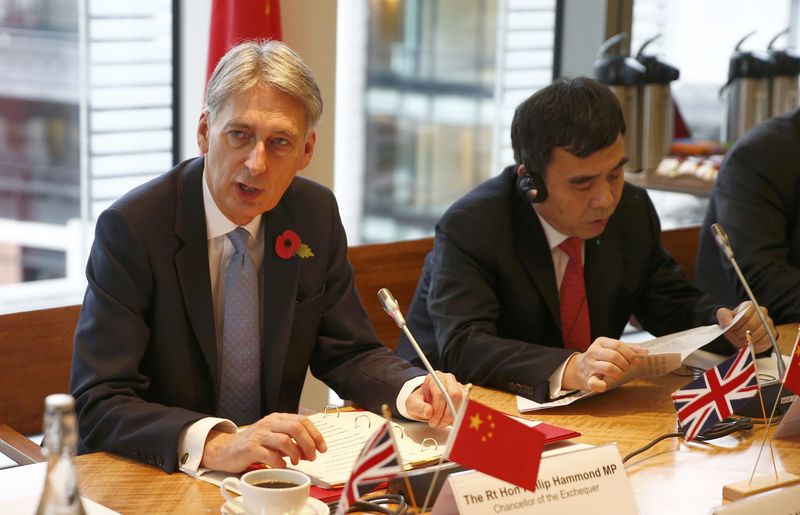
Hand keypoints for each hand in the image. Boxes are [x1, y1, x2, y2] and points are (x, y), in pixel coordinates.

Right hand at [200, 412, 326, 472]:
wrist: (226, 450)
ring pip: (285, 440)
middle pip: (297, 427)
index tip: (323, 448)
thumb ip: (292, 441)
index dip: (316, 435)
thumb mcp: (274, 437)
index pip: (303, 420)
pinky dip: (280, 463)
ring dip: (296, 453)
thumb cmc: (254, 445)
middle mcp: (269, 423)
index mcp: (277, 418)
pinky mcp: (250, 448)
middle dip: (309, 444)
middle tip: (312, 456)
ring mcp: (259, 434)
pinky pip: (270, 455)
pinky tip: (281, 466)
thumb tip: (311, 450)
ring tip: (297, 461)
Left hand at [405, 371, 463, 427]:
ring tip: (444, 422)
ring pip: (463, 400)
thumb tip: (428, 412)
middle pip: (455, 395)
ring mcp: (457, 385)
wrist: (424, 401)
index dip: (438, 410)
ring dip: (454, 415)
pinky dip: (459, 415)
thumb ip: (418, 408)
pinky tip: (451, 420)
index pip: (440, 393)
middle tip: (440, 423)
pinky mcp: (463, 393)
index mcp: (434, 378)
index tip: (433, 421)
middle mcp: (447, 379)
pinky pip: (467, 404)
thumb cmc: (419, 401)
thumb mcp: (412, 404)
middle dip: (448, 414)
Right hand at [563, 337, 647, 392]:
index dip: (630, 354)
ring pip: (608, 368)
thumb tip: (645, 351)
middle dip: (625, 364)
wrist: (578, 369)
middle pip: (614, 356)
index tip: (637, 362)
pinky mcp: (587, 380)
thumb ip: (628, 348)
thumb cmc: (600, 358)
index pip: (618, 345)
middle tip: (626, 369)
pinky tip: (605, 385)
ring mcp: (589, 366)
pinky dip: (602, 385)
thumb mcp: (611, 348)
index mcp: (600, 342)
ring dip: (619, 373)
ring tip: (619, 375)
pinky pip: (595, 383)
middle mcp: (593, 352)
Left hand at [718, 301, 773, 352]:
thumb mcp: (724, 317)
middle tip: (736, 335)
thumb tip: (728, 323)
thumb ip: (723, 316)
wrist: (739, 333)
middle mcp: (761, 312)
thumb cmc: (733, 324)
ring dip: (748, 339)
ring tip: (742, 339)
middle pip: (752, 325)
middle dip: (741, 333)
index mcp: (750, 306)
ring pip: (759, 333)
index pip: (744, 315)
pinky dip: (756, 345)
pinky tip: (750, 344)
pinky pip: (766, 340)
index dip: (736, 325)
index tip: (732, 328)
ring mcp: (769, 323)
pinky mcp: (772, 334)